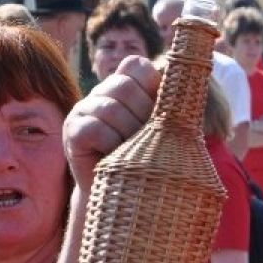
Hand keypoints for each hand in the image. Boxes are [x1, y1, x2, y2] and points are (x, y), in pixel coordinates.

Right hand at [63, 55, 161, 190]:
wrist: (123, 197)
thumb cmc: (149, 162)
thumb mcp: (163, 131)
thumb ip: (171, 107)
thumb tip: (188, 82)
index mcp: (124, 87)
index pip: (136, 65)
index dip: (152, 85)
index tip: (160, 112)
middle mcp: (101, 93)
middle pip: (124, 86)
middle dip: (143, 114)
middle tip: (148, 139)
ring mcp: (83, 110)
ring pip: (111, 108)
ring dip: (130, 134)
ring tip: (134, 152)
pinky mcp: (73, 131)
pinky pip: (96, 129)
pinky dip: (113, 145)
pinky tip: (117, 157)